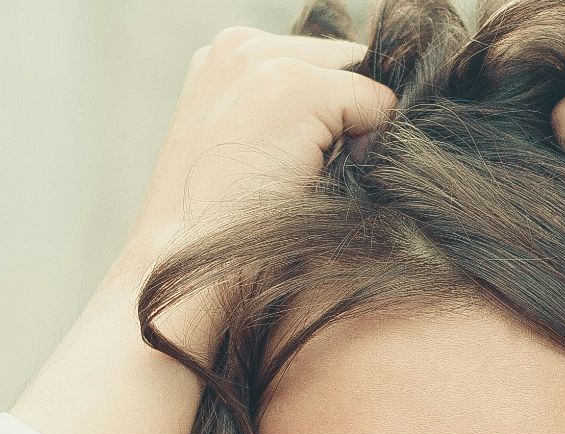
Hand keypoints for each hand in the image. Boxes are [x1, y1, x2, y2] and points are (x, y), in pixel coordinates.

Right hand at [109, 26, 396, 356]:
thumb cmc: (221, 226)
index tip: (291, 162)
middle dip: (343, 116)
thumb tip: (362, 116)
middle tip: (296, 173)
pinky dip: (363, 149)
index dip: (325, 116)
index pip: (318, 61)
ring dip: (350, 135)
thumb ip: (286, 113)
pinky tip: (312, 178)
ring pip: (361, 86)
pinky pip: (376, 106)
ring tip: (298, 176)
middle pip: (345, 65)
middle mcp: (239, 44)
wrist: (188, 258)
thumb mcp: (244, 148)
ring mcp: (264, 61)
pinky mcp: (296, 87)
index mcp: (222, 55)